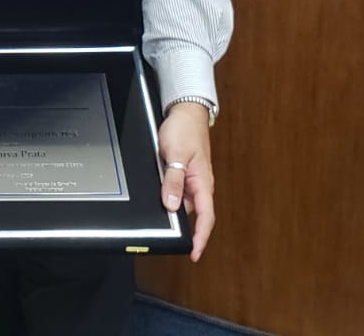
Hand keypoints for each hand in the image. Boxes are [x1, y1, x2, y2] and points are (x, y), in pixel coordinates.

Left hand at [157, 102, 215, 261]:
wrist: (185, 112)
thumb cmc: (185, 130)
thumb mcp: (175, 155)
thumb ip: (173, 181)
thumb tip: (171, 205)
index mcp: (203, 183)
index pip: (206, 217)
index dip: (201, 237)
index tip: (194, 253)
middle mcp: (199, 184)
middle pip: (193, 213)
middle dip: (182, 226)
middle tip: (167, 237)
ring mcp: (191, 179)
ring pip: (182, 201)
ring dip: (171, 208)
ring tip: (158, 213)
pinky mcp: (182, 172)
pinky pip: (176, 190)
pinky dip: (167, 195)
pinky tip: (158, 194)